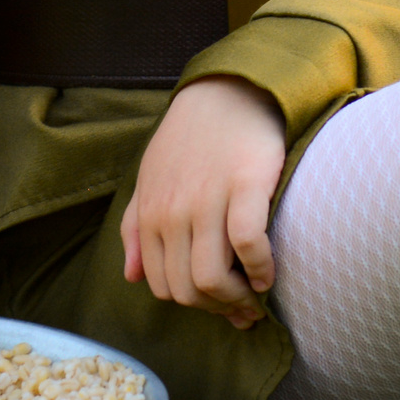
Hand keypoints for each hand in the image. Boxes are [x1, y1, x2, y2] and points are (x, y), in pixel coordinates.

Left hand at [120, 76, 287, 329]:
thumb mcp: (150, 178)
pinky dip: (260, 270)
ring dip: (238, 298)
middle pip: (189, 290)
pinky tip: (267, 272)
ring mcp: (207, 199)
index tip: (219, 302)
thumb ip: (135, 228)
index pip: (163, 286)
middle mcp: (172, 211)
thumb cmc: (190, 138)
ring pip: (212, 278)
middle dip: (218, 308)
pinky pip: (247, 245)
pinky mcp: (244, 185)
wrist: (227, 91)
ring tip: (255, 292)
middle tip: (242, 308)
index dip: (194, 304)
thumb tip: (132, 277)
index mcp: (149, 213)